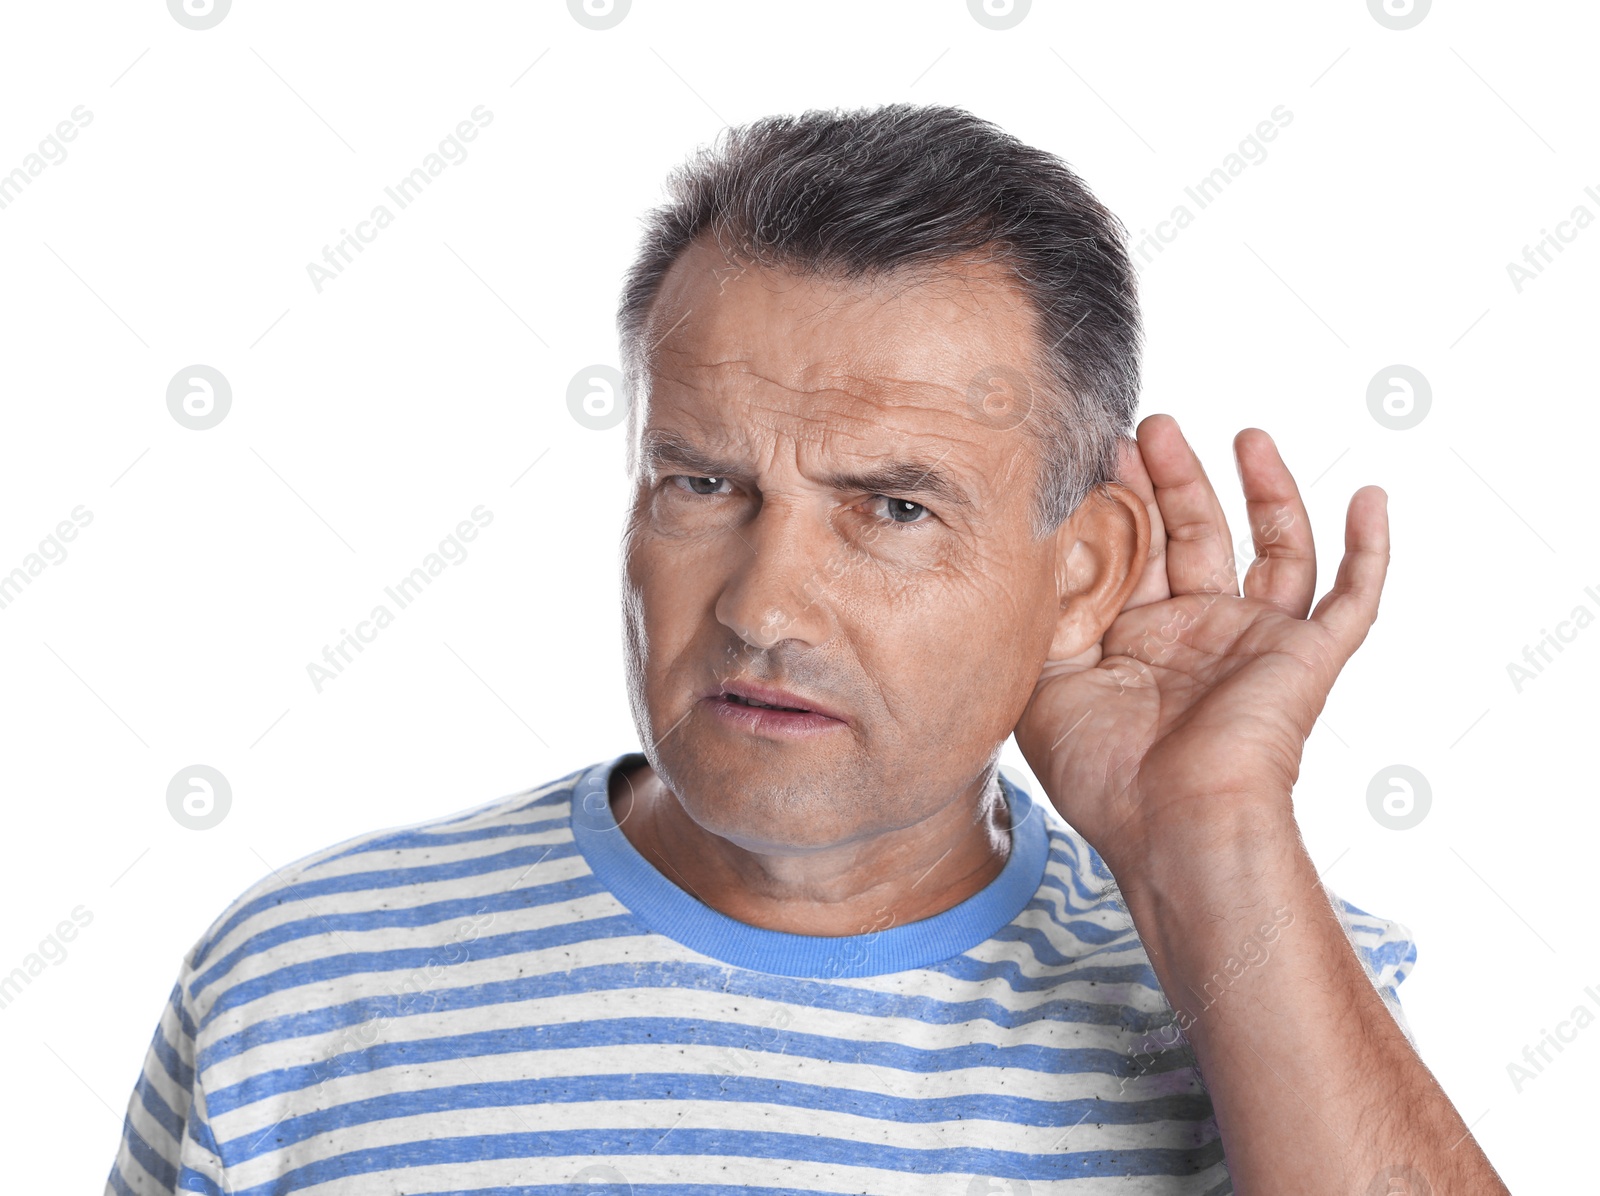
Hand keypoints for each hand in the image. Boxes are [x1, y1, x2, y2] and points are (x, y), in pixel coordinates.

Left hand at [1011, 414, 1389, 877]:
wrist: (1171, 825)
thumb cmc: (1103, 771)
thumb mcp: (1048, 682)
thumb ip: (1049, 613)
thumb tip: (1046, 541)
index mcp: (1136, 641)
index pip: (1134, 551)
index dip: (1121, 500)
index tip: (1099, 448)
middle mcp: (1198, 635)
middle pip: (1195, 535)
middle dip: (1175, 479)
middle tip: (1152, 426)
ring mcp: (1255, 643)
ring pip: (1273, 548)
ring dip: (1265, 491)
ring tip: (1244, 435)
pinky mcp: (1307, 658)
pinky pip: (1353, 599)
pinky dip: (1370, 549)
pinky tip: (1373, 497)